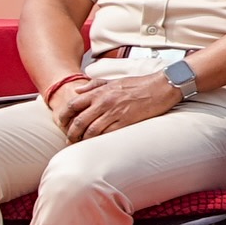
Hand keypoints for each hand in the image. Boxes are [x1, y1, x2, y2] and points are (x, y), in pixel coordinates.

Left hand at [52, 66, 186, 136]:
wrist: (162, 86)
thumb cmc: (140, 84)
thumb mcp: (114, 80)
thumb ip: (94, 85)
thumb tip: (77, 90)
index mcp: (100, 92)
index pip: (73, 105)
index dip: (64, 117)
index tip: (63, 124)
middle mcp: (104, 102)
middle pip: (78, 121)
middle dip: (71, 133)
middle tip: (70, 140)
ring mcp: (114, 112)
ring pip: (90, 131)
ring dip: (83, 140)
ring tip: (81, 144)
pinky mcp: (125, 121)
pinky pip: (106, 134)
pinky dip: (99, 140)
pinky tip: (97, 143)